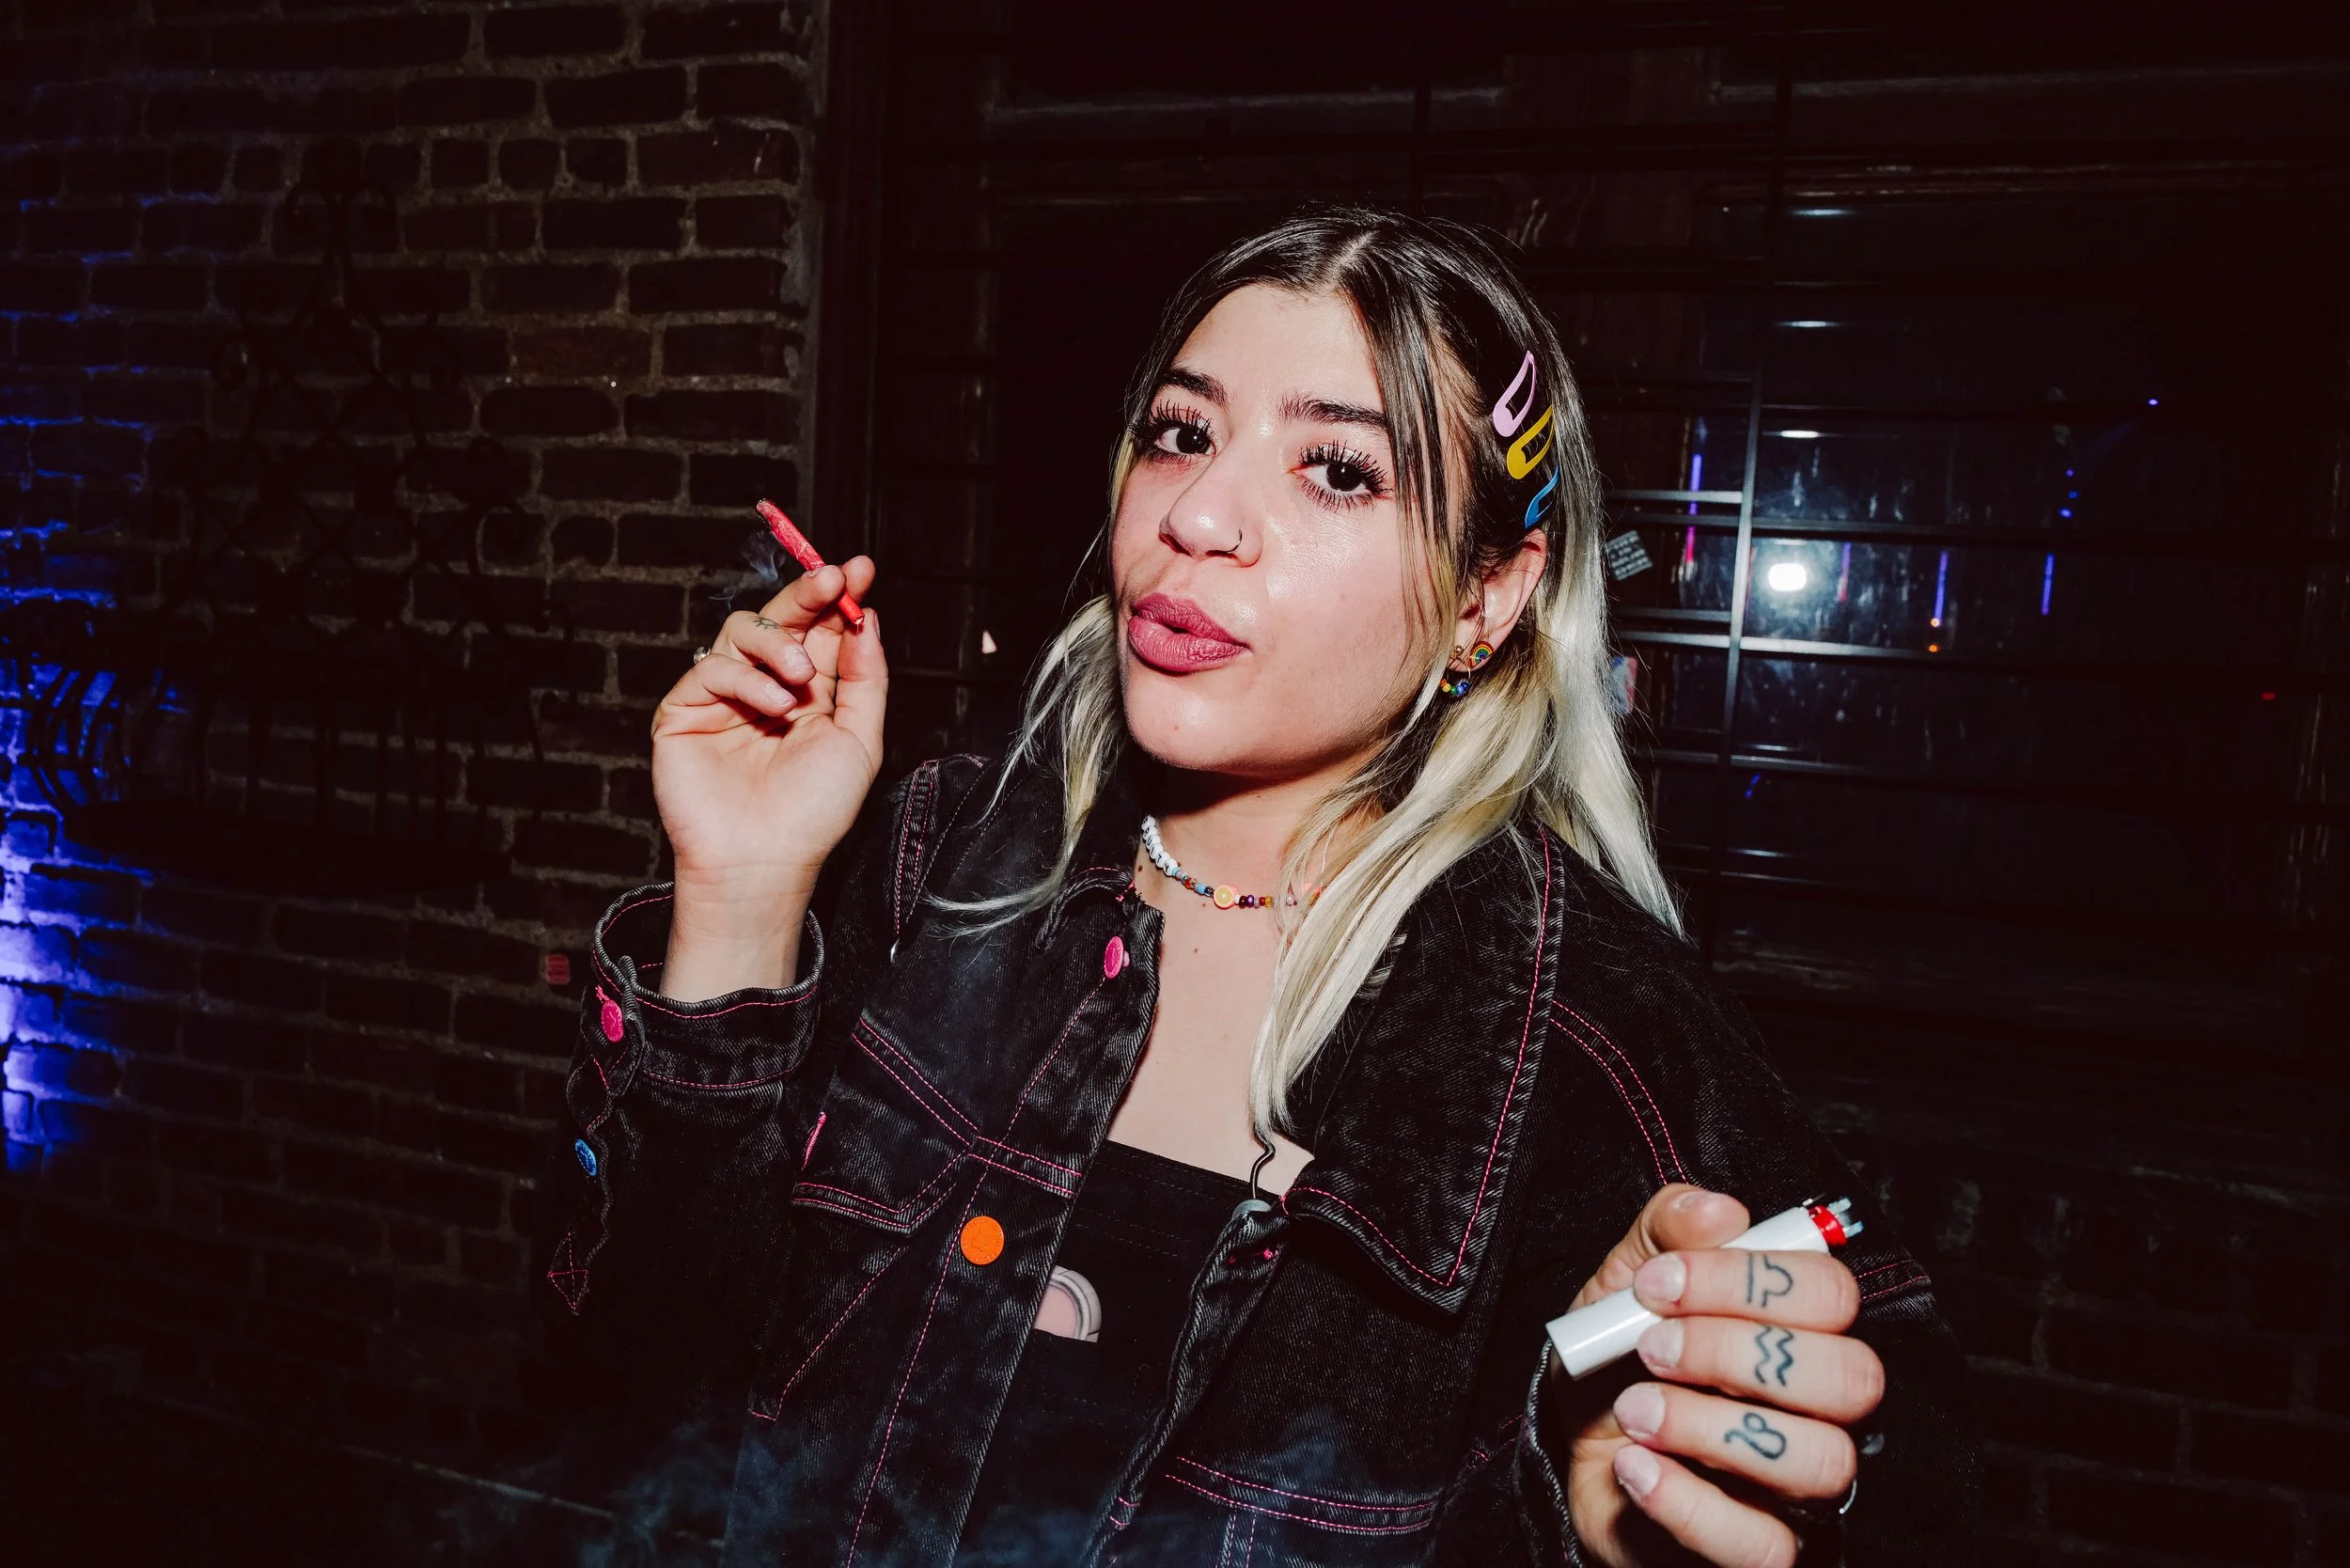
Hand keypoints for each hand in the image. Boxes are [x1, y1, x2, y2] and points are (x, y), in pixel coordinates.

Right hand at [650, 557, 883, 998]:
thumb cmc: (814, 811)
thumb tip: (866, 618)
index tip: (858, 568)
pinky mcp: (685, 710)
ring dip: (778, 642)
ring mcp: (723, 697)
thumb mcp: (859, 739)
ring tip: (799, 679)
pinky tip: (771, 706)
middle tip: (830, 578)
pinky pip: (712, 667)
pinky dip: (747, 679)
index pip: (821, 629)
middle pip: (782, 618)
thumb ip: (864, 678)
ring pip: (743, 631)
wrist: (764, 859)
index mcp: (811, 692)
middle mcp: (767, 687)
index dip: (837, 596)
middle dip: (807, 593)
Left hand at [1556, 1185, 1881, 1567]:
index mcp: (1797, 1332)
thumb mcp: (1622, 1282)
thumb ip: (1666, 1230)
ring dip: (1709, 1426)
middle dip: (1736, 1351)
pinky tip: (1634, 1468)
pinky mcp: (1760, 1550)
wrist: (1567, 1455)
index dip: (1747, 1281)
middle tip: (1650, 1348)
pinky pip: (1765, 1546)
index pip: (1832, 1295)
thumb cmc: (1613, 1363)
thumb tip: (1719, 1210)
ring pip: (1821, 1461)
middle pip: (1850, 1378)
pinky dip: (1687, 1502)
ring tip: (1634, 1408)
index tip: (1656, 1284)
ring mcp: (1796, 1487)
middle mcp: (1817, 1409)